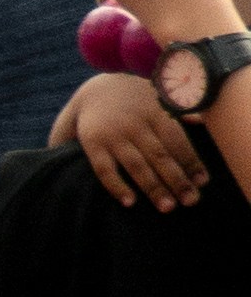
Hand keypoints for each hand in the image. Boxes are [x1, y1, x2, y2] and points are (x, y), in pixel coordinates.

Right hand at [60, 68, 207, 210]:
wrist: (93, 89)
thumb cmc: (135, 98)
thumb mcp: (157, 95)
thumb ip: (178, 109)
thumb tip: (201, 122)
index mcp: (155, 112)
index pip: (177, 140)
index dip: (191, 162)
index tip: (202, 182)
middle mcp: (135, 124)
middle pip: (160, 155)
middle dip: (177, 179)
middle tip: (190, 201)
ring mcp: (114, 135)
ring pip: (136, 165)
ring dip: (153, 187)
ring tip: (167, 207)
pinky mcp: (93, 145)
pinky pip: (105, 170)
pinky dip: (117, 186)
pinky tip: (130, 202)